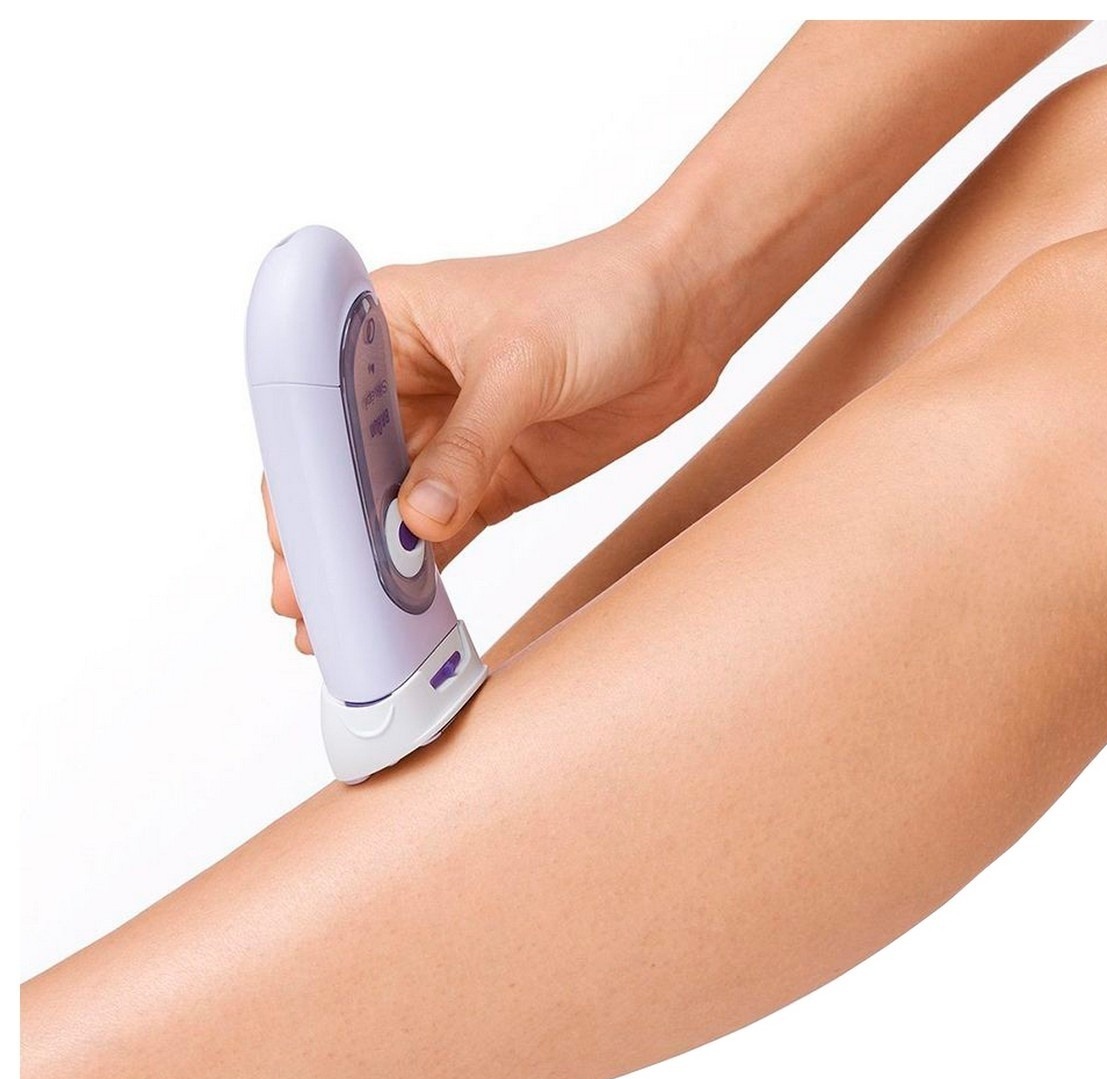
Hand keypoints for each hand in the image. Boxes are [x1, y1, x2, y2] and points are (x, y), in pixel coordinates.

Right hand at [265, 217, 726, 651]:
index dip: (298, 476)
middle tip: (303, 602)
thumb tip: (417, 522)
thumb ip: (468, 446)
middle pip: (348, 470)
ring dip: (368, 563)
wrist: (684, 314)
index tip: (289, 537)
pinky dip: (423, 568)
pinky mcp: (492, 474)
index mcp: (384, 326)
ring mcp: (450, 435)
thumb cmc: (598, 297)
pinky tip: (398, 606)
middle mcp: (405, 383)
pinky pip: (444, 529)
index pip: (319, 408)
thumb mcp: (522, 366)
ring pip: (391, 509)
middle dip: (325, 535)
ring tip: (336, 621)